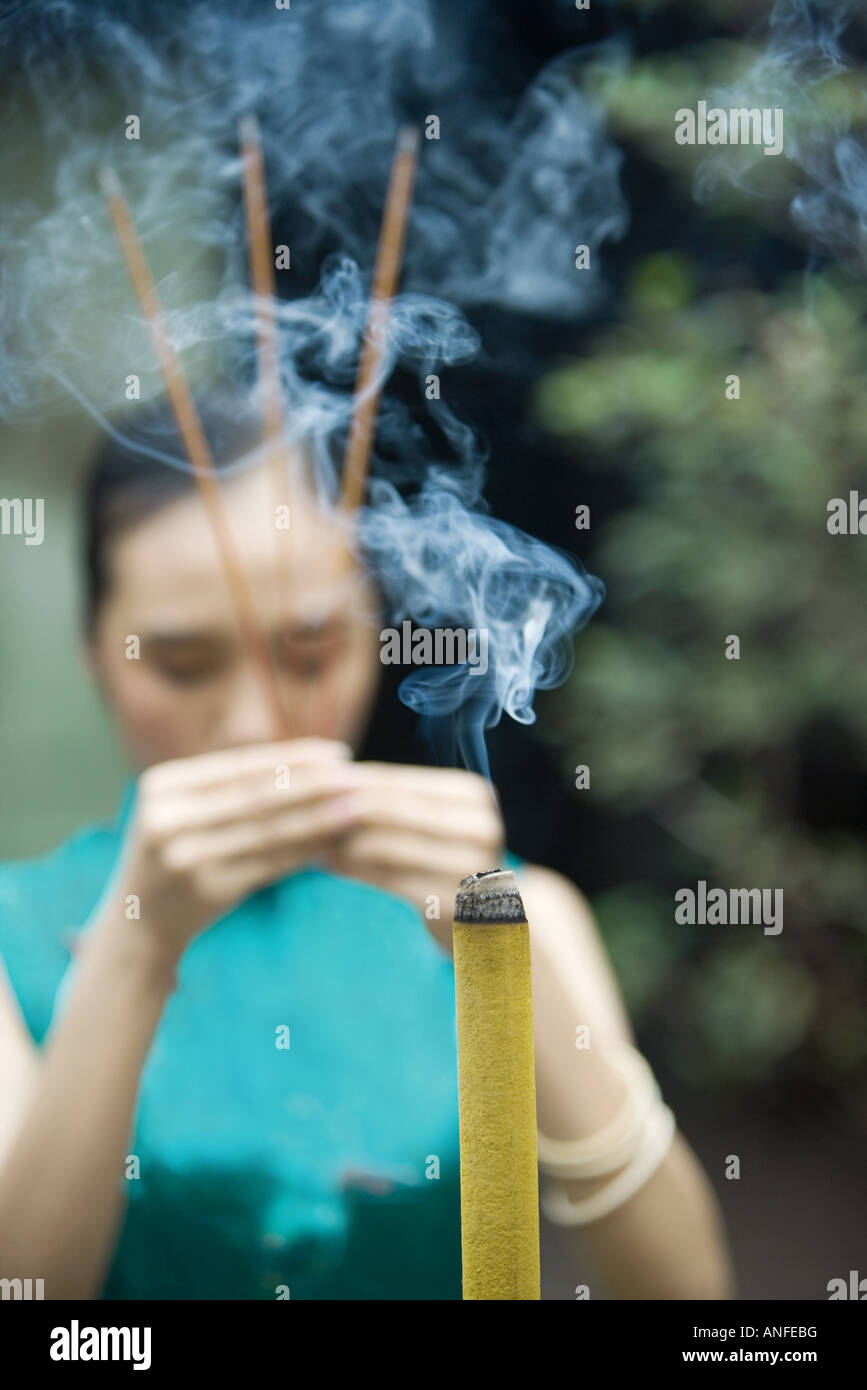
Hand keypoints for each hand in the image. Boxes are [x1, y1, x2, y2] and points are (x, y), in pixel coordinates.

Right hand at [107, 738, 360, 965]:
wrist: (136, 929)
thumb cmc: (172, 859)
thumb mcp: (180, 812)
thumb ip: (225, 787)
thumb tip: (302, 760)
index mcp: (162, 785)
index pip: (241, 765)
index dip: (293, 757)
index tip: (337, 753)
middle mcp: (168, 816)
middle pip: (257, 794)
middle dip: (313, 783)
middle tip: (356, 776)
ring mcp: (185, 854)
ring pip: (268, 830)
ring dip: (319, 817)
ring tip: (357, 808)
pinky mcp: (206, 889)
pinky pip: (269, 864)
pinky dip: (306, 851)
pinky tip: (335, 844)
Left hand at [320, 762, 504, 951]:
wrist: (497, 924)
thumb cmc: (448, 864)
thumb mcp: (434, 825)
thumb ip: (396, 802)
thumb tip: (331, 779)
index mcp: (471, 797)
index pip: (396, 782)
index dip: (349, 783)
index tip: (308, 786)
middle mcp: (478, 826)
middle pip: (391, 810)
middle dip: (341, 810)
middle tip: (300, 812)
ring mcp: (472, 866)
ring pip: (388, 846)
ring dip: (342, 843)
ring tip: (309, 840)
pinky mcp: (456, 903)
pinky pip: (392, 882)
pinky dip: (356, 872)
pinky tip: (329, 867)